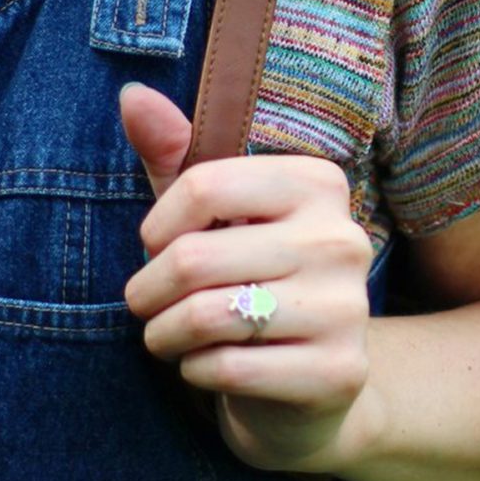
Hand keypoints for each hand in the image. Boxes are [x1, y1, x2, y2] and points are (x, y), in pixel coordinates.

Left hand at [119, 83, 373, 475]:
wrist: (311, 385)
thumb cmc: (248, 282)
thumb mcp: (212, 216)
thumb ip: (172, 155)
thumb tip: (132, 95)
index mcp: (319, 184)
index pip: (204, 186)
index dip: (157, 225)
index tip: (154, 246)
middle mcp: (342, 240)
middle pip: (196, 258)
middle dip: (148, 291)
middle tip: (144, 305)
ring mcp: (347, 308)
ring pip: (207, 316)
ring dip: (163, 334)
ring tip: (163, 337)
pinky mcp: (339, 372)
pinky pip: (228, 367)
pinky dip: (194, 370)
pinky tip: (204, 366)